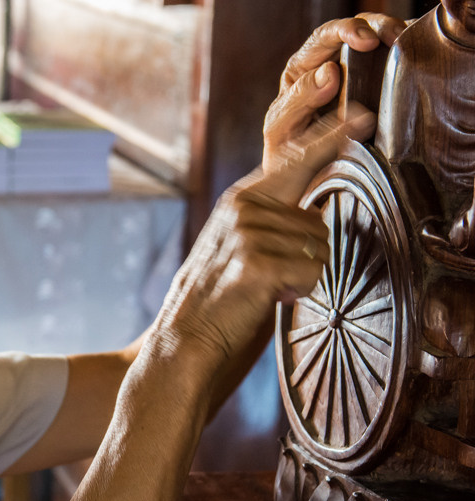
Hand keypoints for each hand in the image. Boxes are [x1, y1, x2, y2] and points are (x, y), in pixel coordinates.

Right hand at [157, 106, 375, 367]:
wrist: (186, 336)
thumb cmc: (220, 296)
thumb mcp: (243, 244)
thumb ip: (274, 220)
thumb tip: (316, 216)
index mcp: (241, 198)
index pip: (296, 159)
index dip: (332, 135)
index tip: (363, 116)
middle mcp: (243, 206)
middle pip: (319, 223)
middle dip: (305, 256)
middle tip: (269, 277)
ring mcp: (247, 231)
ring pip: (319, 250)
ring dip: (300, 277)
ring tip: (264, 288)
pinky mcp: (256, 260)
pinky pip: (312, 272)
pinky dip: (297, 292)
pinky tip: (267, 296)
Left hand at [263, 13, 405, 173]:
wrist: (297, 182)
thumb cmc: (284, 155)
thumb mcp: (283, 130)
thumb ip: (303, 101)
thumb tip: (331, 73)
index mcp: (302, 71)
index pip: (323, 38)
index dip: (346, 32)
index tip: (366, 43)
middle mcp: (326, 66)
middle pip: (353, 32)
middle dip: (376, 27)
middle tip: (394, 36)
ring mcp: (353, 77)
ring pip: (375, 42)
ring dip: (393, 36)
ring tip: (406, 41)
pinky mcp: (374, 89)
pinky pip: (390, 63)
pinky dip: (405, 53)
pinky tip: (414, 53)